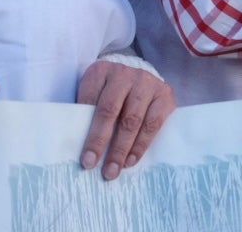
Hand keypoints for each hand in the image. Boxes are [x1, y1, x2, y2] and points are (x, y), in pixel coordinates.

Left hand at [76, 60, 175, 179]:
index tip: (83, 156)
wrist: (137, 78)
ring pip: (133, 119)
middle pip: (109, 110)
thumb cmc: (109, 94)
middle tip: (92, 165)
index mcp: (101, 71)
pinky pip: (154, 123)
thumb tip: (76, 147)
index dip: (84, 129)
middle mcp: (124, 73)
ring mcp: (146, 81)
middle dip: (100, 141)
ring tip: (113, 170)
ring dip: (121, 149)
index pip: (89, 100)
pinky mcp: (164, 93)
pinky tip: (131, 160)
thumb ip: (85, 114)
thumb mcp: (93, 95)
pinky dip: (141, 144)